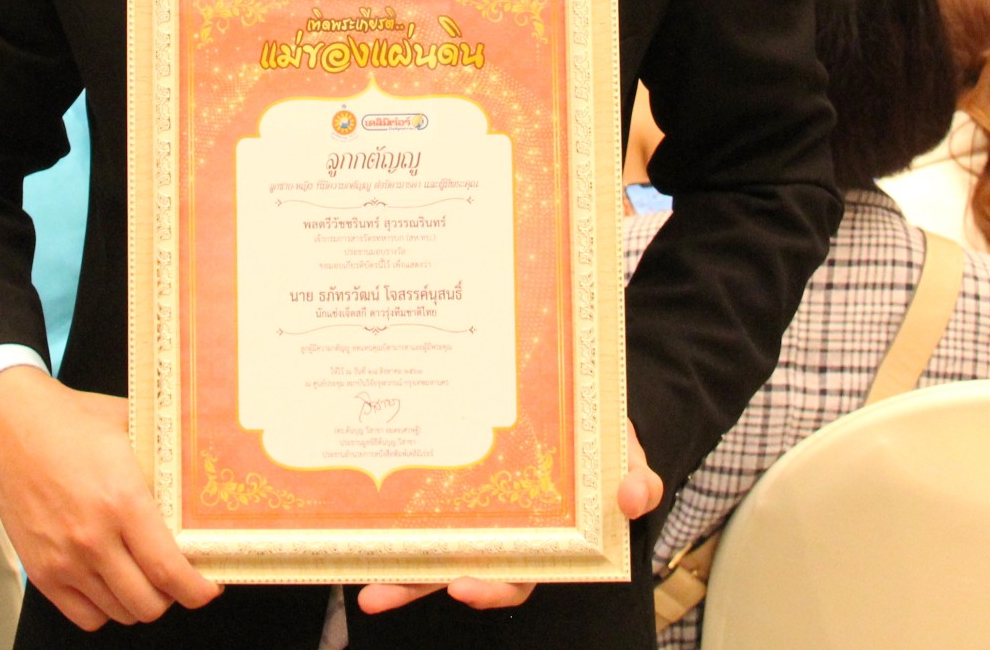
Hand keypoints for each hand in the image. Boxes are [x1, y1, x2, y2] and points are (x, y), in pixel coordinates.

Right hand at [0, 365, 218, 629]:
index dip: (196, 589)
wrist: (9, 425)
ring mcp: (64, 560)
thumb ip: (165, 457)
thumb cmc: (69, 422)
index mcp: (121, 501)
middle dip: (171, 595)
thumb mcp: (130, 428)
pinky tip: (111, 583)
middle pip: (147, 603)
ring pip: (119, 613)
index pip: (168, 569)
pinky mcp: (40, 572)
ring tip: (143, 575)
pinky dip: (105, 608)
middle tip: (176, 576)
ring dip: (138, 600)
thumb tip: (205, 471)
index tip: (208, 588)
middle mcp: (92, 538)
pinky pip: (85, 616)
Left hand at [359, 423, 662, 616]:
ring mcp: (470, 508)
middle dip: (413, 586)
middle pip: (453, 569)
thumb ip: (634, 477)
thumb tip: (632, 495)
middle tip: (378, 593)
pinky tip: (354, 506)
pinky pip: (415, 497)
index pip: (514, 574)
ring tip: (355, 580)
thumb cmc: (600, 438)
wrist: (578, 396)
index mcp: (542, 536)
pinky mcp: (448, 477)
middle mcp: (499, 531)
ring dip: (390, 565)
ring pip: (425, 545)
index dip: (489, 588)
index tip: (461, 587)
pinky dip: (388, 506)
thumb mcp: (625, 455)